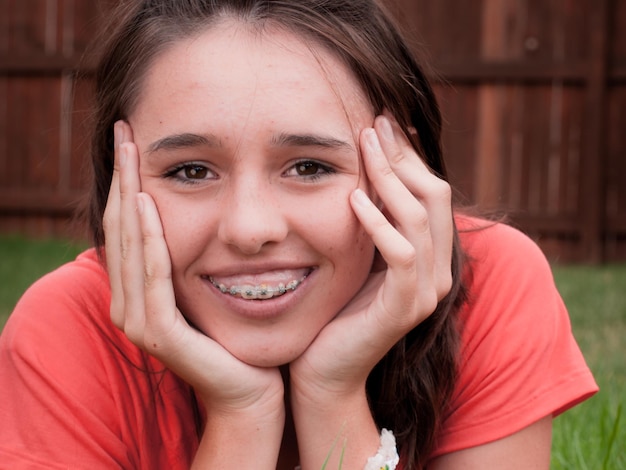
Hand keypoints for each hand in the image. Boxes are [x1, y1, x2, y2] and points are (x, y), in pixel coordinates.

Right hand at [103, 121, 283, 415]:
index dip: (127, 180)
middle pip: (120, 227)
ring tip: (130, 155)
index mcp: (140, 287)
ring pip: (129, 246)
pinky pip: (151, 277)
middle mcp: (130, 302)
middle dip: (122, 178)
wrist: (255, 389)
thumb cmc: (241, 333)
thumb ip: (200, 249)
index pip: (127, 224)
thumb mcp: (215, 280)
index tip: (132, 136)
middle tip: (124, 130)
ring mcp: (139, 319)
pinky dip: (149, 240)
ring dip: (128, 198)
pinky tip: (148, 203)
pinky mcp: (159, 334)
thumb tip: (209, 199)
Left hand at [289, 113, 452, 399]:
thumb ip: (369, 221)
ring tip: (365, 146)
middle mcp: (437, 271)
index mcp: (428, 255)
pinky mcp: (406, 308)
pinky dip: (380, 223)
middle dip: (403, 156)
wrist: (323, 368)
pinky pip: (402, 254)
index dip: (409, 155)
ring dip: (391, 178)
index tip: (383, 123)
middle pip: (435, 195)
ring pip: (421, 218)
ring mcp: (426, 291)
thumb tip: (360, 171)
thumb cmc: (333, 309)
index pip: (430, 191)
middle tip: (373, 124)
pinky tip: (352, 200)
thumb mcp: (355, 254)